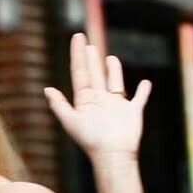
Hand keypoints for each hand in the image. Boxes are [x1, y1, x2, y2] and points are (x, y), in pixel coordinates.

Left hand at [43, 34, 150, 160]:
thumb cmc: (92, 141)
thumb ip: (59, 105)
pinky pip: (139, 99)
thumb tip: (46, 89)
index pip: (80, 73)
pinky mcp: (133, 112)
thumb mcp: (72, 122)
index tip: (77, 38)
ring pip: (114, 83)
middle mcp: (100, 102)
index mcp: (85, 102)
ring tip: (110, 58)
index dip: (78, 55)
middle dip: (91, 60)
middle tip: (89, 44)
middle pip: (94, 75)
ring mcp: (117, 107)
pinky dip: (143, 92)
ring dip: (113, 71)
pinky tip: (146, 84)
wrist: (113, 155)